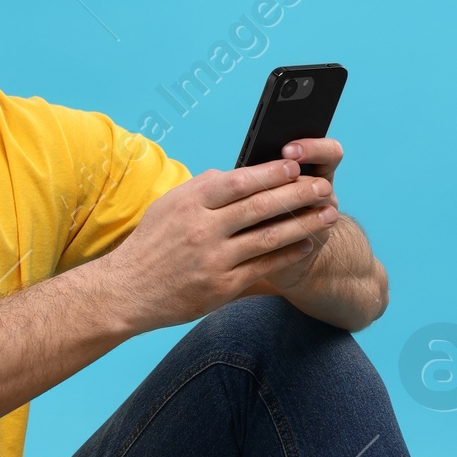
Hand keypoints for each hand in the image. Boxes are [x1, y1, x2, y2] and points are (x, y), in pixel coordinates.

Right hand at [95, 156, 338, 334]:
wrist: (127, 291)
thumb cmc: (151, 244)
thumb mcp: (169, 206)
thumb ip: (202, 187)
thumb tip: (237, 172)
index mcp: (190, 204)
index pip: (238, 182)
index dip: (271, 173)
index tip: (296, 166)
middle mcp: (203, 230)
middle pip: (260, 207)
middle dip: (298, 195)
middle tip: (324, 186)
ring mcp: (213, 260)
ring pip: (269, 237)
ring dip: (304, 224)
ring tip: (329, 214)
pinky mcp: (221, 287)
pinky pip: (264, 266)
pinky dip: (289, 255)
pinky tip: (308, 245)